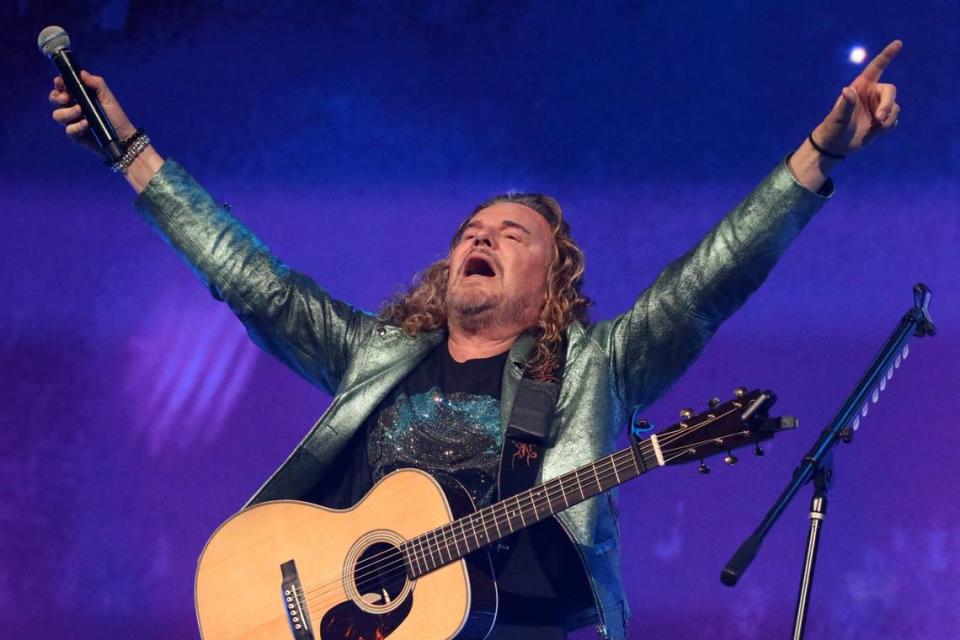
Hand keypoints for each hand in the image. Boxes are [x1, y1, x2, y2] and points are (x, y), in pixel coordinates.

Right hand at [49, 70, 136, 155]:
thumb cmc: (115, 116)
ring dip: (67, 112)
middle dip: (57, 97)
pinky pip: (68, 130)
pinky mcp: (75, 135)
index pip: (62, 88)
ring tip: (80, 111)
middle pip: (54, 100)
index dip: (58, 83)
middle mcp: (72, 108)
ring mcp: (72, 122)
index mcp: (79, 97)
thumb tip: (82, 73)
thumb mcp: (107, 97)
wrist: (123, 137)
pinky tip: (86, 125)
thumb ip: (96, 83)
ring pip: (57, 115)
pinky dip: (76, 126)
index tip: (60, 82)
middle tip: (66, 98)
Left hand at [811, 40, 901, 156]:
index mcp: (861, 87)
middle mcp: (872, 94)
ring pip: (895, 108)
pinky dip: (886, 128)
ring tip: (872, 128)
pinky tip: (873, 133)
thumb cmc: (833, 128)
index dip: (887, 55)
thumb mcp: (837, 118)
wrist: (835, 146)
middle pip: (891, 91)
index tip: (898, 43)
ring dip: (886, 120)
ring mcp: (878, 107)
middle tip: (879, 119)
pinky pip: (894, 121)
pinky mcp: (883, 120)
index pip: (876, 67)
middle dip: (887, 105)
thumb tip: (847, 90)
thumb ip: (845, 104)